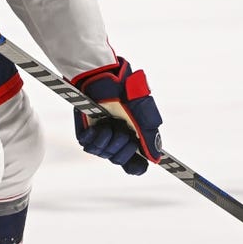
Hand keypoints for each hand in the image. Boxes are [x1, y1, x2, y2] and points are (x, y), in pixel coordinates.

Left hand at [72, 58, 163, 174]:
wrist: (104, 77)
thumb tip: (156, 159)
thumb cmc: (126, 92)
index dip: (136, 166)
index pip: (134, 163)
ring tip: (110, 123)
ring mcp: (101, 135)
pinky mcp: (85, 131)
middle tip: (123, 131)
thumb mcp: (143, 115)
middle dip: (122, 148)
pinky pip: (88, 147)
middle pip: (119, 160)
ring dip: (108, 140)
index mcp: (133, 136)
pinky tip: (99, 126)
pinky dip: (95, 138)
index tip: (138, 165)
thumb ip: (150, 137)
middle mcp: (117, 138)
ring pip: (103, 154)